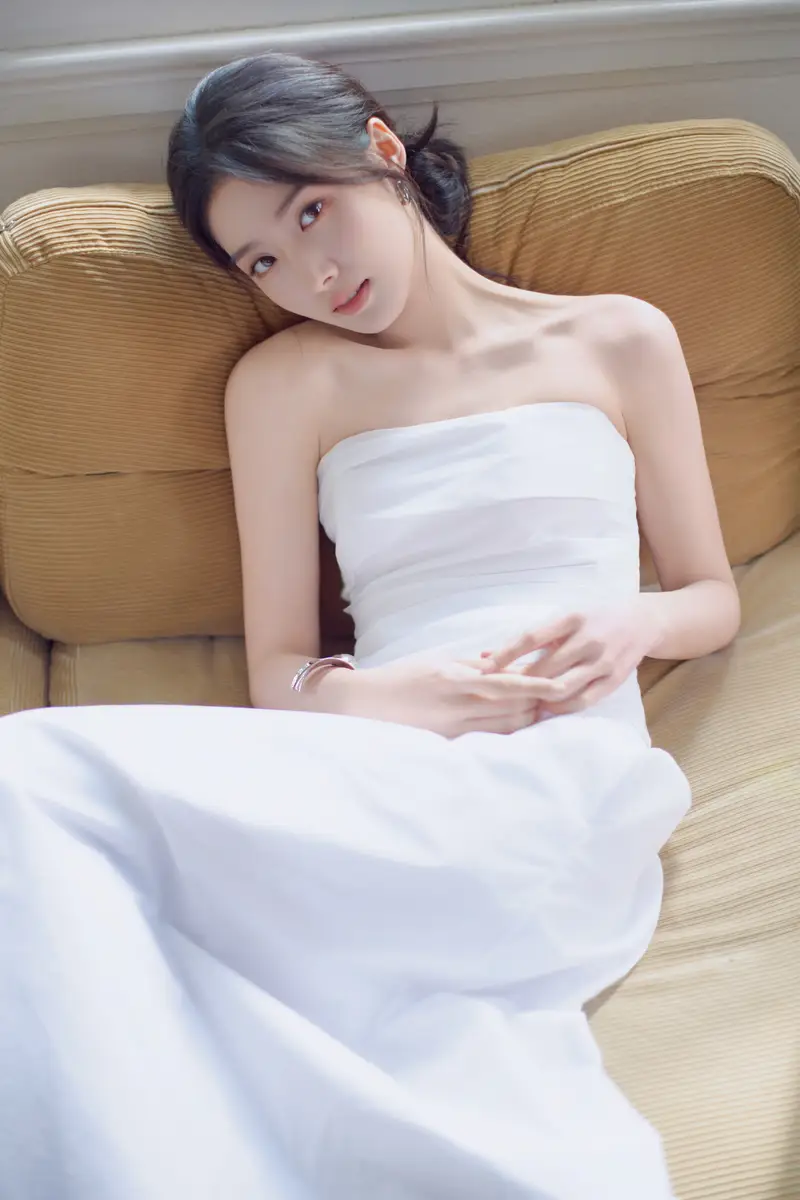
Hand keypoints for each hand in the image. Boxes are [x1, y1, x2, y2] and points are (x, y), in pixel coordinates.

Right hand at [333, 655, 568, 737]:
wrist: (367, 703)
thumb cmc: (404, 676)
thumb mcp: (439, 661)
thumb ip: (475, 665)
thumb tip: (508, 665)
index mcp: (453, 679)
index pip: (506, 684)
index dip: (536, 686)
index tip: (559, 684)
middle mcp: (455, 706)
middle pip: (511, 709)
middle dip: (535, 702)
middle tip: (550, 693)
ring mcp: (452, 729)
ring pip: (504, 727)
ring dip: (524, 717)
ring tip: (537, 708)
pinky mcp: (448, 743)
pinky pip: (488, 738)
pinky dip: (505, 730)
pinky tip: (514, 723)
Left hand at [479, 601, 656, 715]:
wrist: (642, 621)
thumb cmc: (593, 619)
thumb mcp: (564, 618)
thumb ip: (530, 638)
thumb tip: (483, 656)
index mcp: (571, 618)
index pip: (531, 637)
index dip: (506, 654)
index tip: (484, 667)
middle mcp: (588, 639)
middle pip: (544, 668)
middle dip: (519, 682)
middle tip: (499, 692)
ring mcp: (603, 661)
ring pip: (562, 688)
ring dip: (538, 697)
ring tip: (521, 702)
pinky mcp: (614, 680)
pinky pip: (582, 701)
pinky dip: (560, 708)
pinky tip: (546, 708)